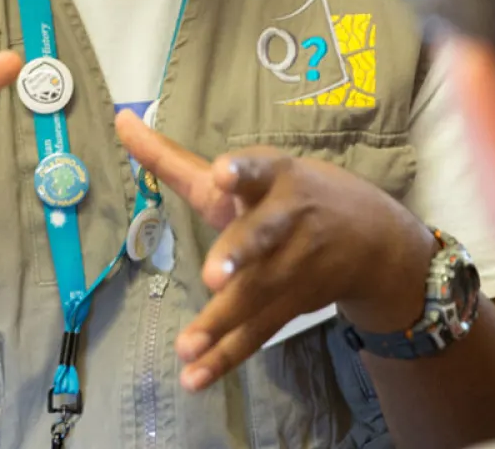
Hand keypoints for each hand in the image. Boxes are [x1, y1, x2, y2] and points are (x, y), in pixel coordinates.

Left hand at [115, 111, 437, 391]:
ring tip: (187, 346)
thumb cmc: (288, 194)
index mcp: (275, 177)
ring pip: (255, 294)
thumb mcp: (243, 171)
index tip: (225, 173)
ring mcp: (293, 267)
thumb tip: (120, 119)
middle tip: (214, 277)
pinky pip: (256, 332)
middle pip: (262, 238)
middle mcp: (287, 220)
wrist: (374, 241)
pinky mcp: (291, 304)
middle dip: (239, 255)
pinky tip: (194, 376)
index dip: (243, 171)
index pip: (258, 170)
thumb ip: (174, 156)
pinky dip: (225, 357)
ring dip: (221, 322)